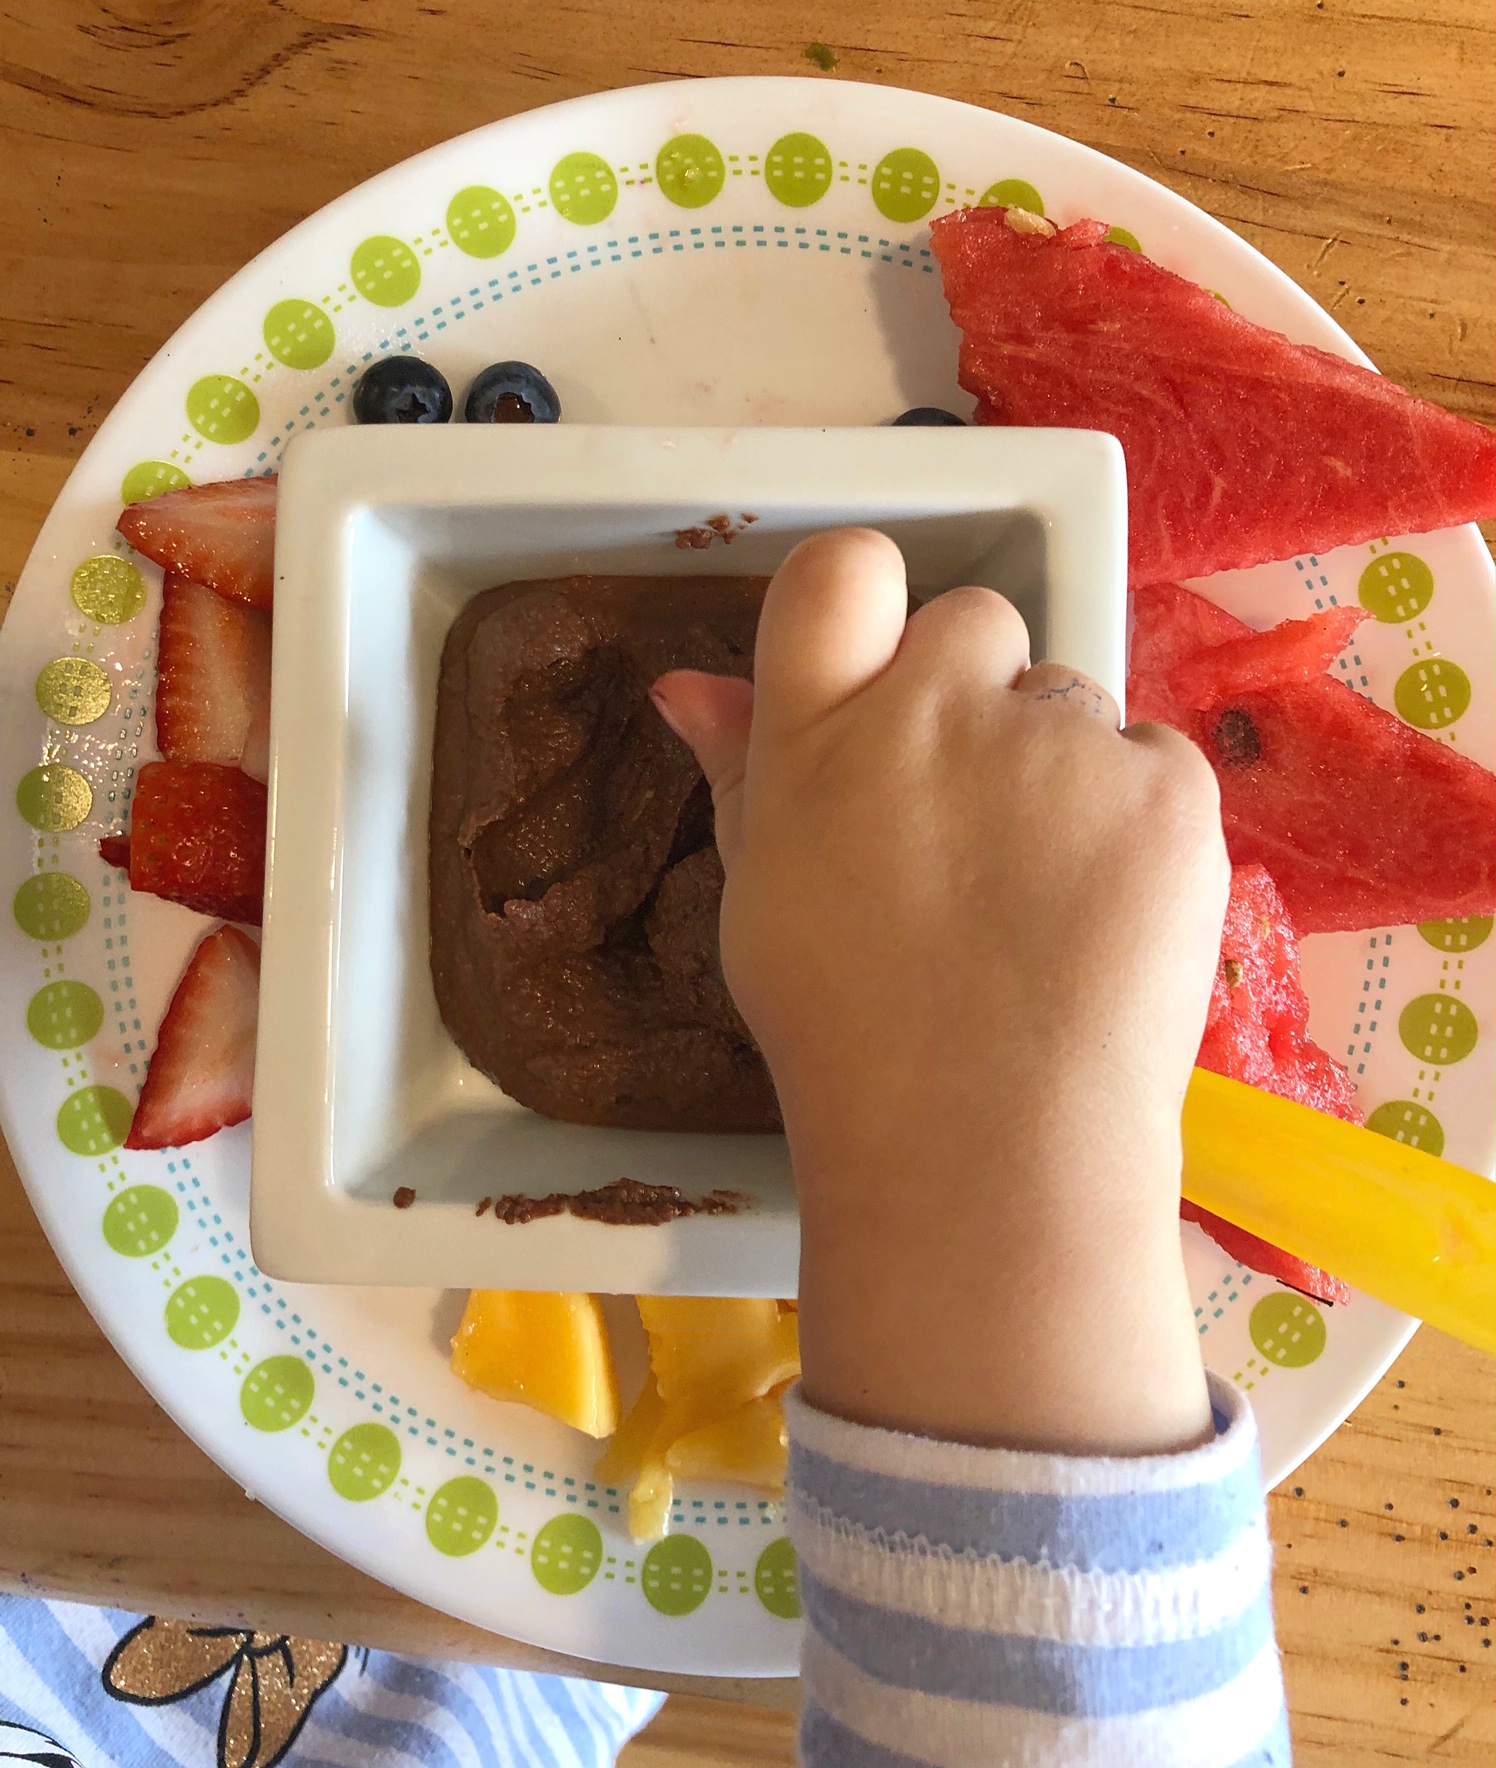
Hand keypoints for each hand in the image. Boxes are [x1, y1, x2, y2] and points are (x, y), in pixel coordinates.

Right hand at [652, 530, 1226, 1454]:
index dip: (865, 599)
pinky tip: (1105, 914)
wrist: (987, 1147)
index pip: (839, 570)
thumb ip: (740, 772)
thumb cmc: (850, 1037)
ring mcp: (1062, 741)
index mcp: (824, 733)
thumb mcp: (763, 899)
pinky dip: (1136, 821)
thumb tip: (687, 686)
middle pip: (973, 622)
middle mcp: (941, 707)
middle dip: (976, 694)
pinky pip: (1152, 763)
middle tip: (973, 820)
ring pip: (1069, 705)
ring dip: (1058, 769)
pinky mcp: (1168, 785)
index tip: (881, 659)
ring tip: (1042, 902)